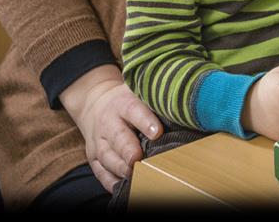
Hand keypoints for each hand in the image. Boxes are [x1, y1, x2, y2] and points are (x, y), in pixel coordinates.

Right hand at [58, 64, 162, 192]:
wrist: (95, 102)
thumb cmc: (127, 101)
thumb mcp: (139, 93)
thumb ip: (157, 102)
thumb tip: (185, 110)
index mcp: (123, 104)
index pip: (134, 111)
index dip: (145, 121)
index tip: (157, 133)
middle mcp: (109, 123)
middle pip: (118, 137)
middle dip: (128, 150)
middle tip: (138, 159)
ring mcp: (99, 141)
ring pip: (107, 156)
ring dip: (119, 168)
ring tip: (133, 175)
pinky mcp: (93, 157)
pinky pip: (100, 171)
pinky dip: (110, 181)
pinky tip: (121, 186)